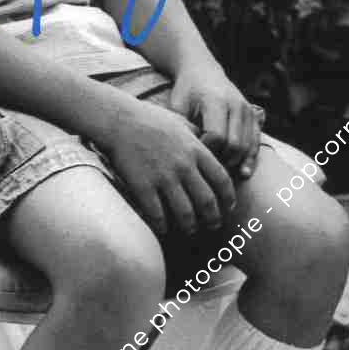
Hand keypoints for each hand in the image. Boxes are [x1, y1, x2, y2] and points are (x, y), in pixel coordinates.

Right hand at [95, 95, 235, 236]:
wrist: (120, 120)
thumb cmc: (151, 119)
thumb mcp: (181, 122)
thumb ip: (198, 135)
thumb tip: (211, 144)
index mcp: (196, 150)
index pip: (221, 179)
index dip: (228, 197)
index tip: (228, 207)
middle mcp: (183, 165)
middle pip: (206, 201)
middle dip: (213, 218)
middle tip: (213, 226)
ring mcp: (163, 177)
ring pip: (185, 213)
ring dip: (190, 226)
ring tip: (190, 230)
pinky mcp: (143, 186)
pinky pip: (158, 215)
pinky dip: (163, 226)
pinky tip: (164, 229)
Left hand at [170, 61, 262, 179]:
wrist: (203, 71)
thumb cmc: (186, 91)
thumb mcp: (178, 105)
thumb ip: (183, 128)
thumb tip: (187, 157)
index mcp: (216, 100)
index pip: (216, 136)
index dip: (205, 151)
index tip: (193, 157)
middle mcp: (236, 104)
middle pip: (234, 144)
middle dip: (220, 160)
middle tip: (205, 169)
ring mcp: (247, 109)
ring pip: (246, 146)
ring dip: (234, 162)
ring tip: (220, 174)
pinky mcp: (253, 115)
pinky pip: (256, 141)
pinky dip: (250, 158)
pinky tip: (244, 173)